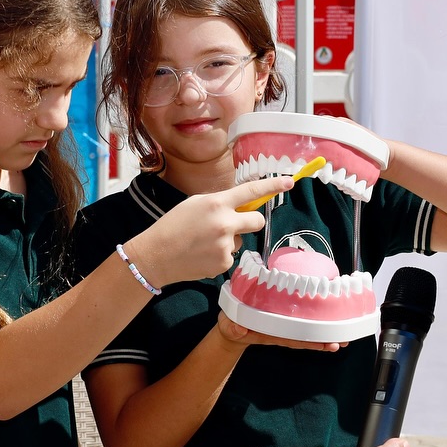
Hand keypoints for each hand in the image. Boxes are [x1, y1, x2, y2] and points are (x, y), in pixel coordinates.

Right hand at [126, 176, 293, 286]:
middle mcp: (225, 223)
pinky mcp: (223, 263)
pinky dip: (219, 255)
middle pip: (257, 220)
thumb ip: (219, 203)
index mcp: (217, 203)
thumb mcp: (194, 204)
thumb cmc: (173, 225)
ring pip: (240, 240)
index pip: (251, 191)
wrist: (156, 255)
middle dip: (250, 221)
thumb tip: (239, 206)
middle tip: (232, 224)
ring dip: (228, 240)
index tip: (289, 183)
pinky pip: (230, 255)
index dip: (273, 187)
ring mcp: (225, 245)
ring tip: (203, 242)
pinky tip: (202, 254)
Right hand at [215, 313, 343, 351]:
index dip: (311, 342)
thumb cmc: (232, 327)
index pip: (295, 339)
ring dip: (326, 333)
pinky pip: (304, 323)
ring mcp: (285, 326)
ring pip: (309, 331)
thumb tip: (239, 329)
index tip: (327, 343)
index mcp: (272, 333)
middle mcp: (282, 331)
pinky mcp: (284, 319)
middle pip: (307, 337)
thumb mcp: (230, 327)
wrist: (232, 328)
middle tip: (344, 340)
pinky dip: (317, 323)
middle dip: (325, 339)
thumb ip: (233, 328)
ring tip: (344, 336)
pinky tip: (331, 322)